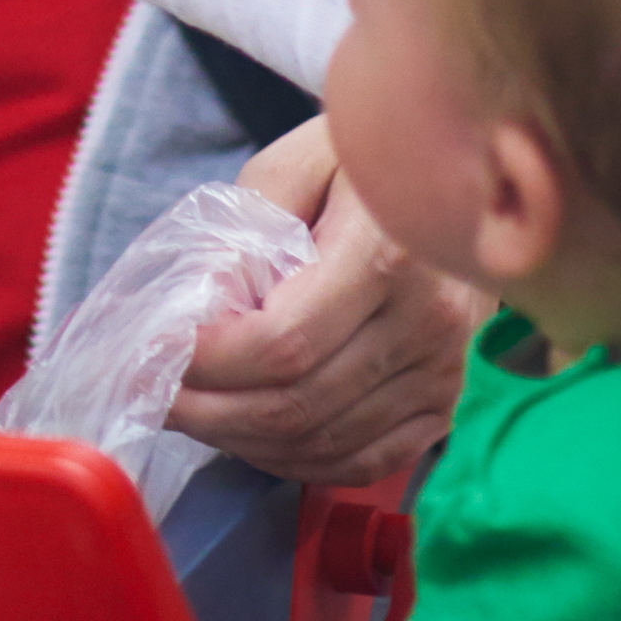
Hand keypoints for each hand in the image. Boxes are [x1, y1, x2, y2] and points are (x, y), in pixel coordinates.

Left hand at [164, 115, 480, 486]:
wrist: (468, 177)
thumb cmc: (369, 162)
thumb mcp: (300, 160)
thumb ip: (247, 226)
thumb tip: (206, 306)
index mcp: (389, 255)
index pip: (283, 344)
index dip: (209, 362)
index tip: (156, 351)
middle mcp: (428, 324)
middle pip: (298, 404)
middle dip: (208, 409)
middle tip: (153, 393)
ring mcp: (445, 372)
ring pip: (324, 442)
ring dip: (242, 440)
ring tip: (190, 413)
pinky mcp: (447, 403)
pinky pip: (363, 461)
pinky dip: (297, 461)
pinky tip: (251, 436)